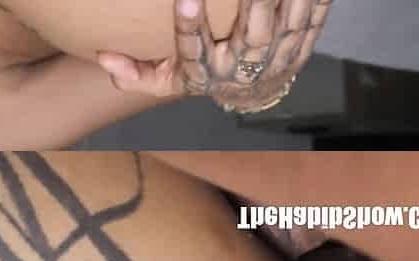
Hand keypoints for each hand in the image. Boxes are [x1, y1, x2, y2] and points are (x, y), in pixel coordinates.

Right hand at [97, 0, 332, 112]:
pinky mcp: (301, 49)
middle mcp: (241, 70)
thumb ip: (136, 73)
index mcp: (206, 74)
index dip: (189, 26)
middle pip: (251, 35)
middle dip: (254, 3)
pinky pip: (312, 22)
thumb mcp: (168, 81)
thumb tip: (103, 57)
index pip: (194, 50)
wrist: (251, 94)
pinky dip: (315, 1)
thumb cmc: (205, 77)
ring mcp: (275, 61)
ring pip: (287, 25)